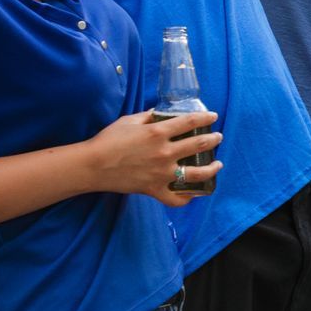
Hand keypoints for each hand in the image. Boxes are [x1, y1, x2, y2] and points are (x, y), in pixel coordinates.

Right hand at [87, 110, 222, 207]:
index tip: (213, 116)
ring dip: (211, 168)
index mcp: (158, 133)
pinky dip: (186, 198)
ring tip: (218, 164)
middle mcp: (164, 153)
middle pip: (198, 145)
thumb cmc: (108, 140)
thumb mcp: (129, 121)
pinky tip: (194, 194)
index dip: (205, 117)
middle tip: (218, 137)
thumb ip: (149, 116)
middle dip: (213, 139)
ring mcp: (161, 173)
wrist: (92, 165)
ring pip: (196, 174)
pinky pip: (176, 199)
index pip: (190, 122)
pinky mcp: (154, 189)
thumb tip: (161, 112)